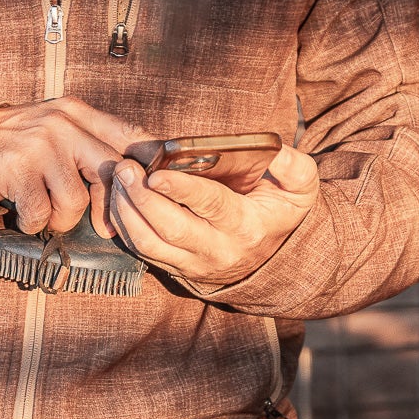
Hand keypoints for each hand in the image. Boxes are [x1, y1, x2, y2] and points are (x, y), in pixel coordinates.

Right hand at [0, 98, 147, 235]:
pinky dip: (35, 224)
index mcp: (76, 112)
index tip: (157, 185)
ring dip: (61, 218)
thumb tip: (137, 170)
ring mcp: (39, 147)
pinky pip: (42, 215)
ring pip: (76, 202)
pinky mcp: (18, 172)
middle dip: (110, 206)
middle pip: (110, 171)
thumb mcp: (56, 125)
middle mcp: (61, 125)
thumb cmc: (19, 142)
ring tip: (46, 211)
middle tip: (106, 227)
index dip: (150, 162)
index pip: (127, 134)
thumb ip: (92, 140)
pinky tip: (25, 214)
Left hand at [108, 145, 319, 288]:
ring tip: (118, 177)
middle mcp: (217, 249)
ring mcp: (192, 263)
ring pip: (148, 243)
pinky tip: (117, 196)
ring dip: (125, 210)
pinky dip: (122, 223)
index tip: (156, 172)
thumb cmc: (279, 212)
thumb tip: (274, 149)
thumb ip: (293, 166)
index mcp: (247, 225)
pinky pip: (140, 250)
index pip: (211, 206)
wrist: (275, 261)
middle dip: (142, 197)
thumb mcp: (300, 188)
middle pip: (170, 227)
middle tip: (124, 168)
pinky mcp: (174, 268)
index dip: (182, 189)